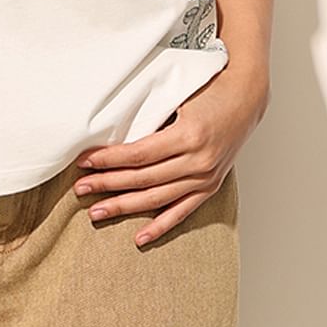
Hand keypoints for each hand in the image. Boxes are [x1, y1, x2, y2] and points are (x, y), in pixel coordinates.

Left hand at [72, 66, 268, 246]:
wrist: (245, 96)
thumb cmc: (209, 90)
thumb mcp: (178, 98)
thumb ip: (152, 119)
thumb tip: (113, 137)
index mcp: (188, 135)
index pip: (139, 154)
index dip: (109, 160)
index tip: (85, 161)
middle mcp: (198, 160)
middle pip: (143, 179)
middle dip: (108, 184)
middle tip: (80, 188)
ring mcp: (206, 177)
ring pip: (158, 198)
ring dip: (124, 206)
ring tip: (96, 211)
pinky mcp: (210, 186)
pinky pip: (182, 211)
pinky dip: (161, 226)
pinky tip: (140, 237)